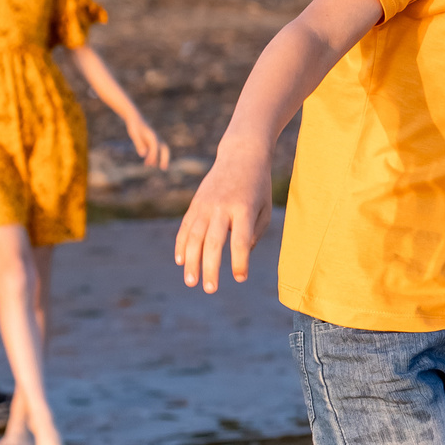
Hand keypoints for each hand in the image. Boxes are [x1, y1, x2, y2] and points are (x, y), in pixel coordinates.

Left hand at [127, 113, 172, 171]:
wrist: (135, 118)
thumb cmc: (134, 126)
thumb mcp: (134, 134)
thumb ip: (139, 144)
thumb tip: (143, 155)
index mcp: (153, 136)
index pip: (155, 148)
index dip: (152, 156)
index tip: (147, 164)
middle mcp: (156, 138)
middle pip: (165, 149)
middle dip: (165, 159)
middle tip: (164, 168)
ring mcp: (155, 140)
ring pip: (162, 150)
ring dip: (161, 159)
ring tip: (158, 167)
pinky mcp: (152, 141)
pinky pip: (157, 150)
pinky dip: (155, 157)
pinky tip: (150, 163)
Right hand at [175, 138, 271, 291]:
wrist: (241, 154)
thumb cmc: (258, 187)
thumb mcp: (264, 208)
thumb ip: (254, 233)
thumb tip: (241, 256)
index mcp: (244, 208)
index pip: (240, 240)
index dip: (239, 261)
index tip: (241, 278)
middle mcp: (222, 207)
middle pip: (213, 242)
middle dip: (210, 268)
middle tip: (210, 290)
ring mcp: (205, 204)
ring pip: (194, 236)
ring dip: (191, 261)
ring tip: (191, 282)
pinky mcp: (195, 203)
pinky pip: (186, 226)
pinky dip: (181, 245)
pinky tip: (180, 261)